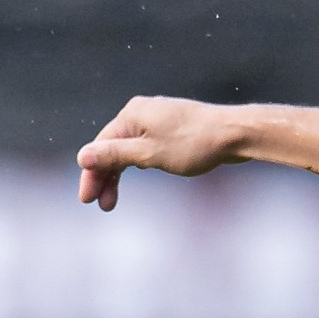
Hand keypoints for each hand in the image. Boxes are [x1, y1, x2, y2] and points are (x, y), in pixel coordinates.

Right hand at [76, 97, 244, 208]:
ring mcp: (158, 119)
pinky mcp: (173, 128)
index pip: (102, 146)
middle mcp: (142, 112)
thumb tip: (83, 156)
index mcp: (132, 114)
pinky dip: (138, 163)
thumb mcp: (150, 154)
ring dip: (121, 173)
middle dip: (105, 177)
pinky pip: (146, 146)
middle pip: (114, 147)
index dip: (92, 173)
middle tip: (102, 205)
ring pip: (130, 149)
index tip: (87, 199)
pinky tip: (141, 172)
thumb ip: (115, 155)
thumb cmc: (194, 143)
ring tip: (115, 200)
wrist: (235, 134)